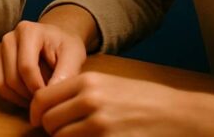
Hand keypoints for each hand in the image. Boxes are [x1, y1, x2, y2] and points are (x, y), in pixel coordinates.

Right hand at [0, 20, 87, 106]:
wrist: (56, 38)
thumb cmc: (65, 46)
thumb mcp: (73, 55)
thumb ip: (66, 73)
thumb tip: (51, 95)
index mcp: (27, 31)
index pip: (26, 67)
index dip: (38, 87)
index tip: (51, 97)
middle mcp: (9, 38)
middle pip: (12, 77)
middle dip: (29, 94)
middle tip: (45, 100)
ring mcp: (0, 49)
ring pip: (2, 83)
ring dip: (19, 97)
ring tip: (37, 99)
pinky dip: (11, 96)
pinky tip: (27, 97)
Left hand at [30, 72, 213, 135]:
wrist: (177, 113)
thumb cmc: (140, 98)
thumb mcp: (106, 83)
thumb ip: (76, 92)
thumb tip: (46, 106)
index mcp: (87, 82)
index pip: (42, 97)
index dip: (36, 112)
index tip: (38, 120)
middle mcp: (90, 100)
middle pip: (49, 121)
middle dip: (50, 129)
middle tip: (61, 131)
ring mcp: (101, 124)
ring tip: (78, 135)